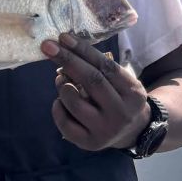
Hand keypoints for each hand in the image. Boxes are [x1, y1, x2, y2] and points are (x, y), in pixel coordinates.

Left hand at [41, 34, 150, 151]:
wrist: (133, 131)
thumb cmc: (121, 97)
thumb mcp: (122, 81)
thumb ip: (101, 68)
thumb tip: (66, 48)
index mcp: (133, 93)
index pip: (106, 66)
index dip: (84, 51)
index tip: (64, 37)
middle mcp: (121, 113)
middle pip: (91, 81)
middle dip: (67, 60)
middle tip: (48, 46)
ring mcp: (106, 130)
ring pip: (75, 103)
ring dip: (62, 85)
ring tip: (60, 79)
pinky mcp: (90, 143)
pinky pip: (66, 123)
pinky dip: (58, 107)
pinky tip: (60, 100)